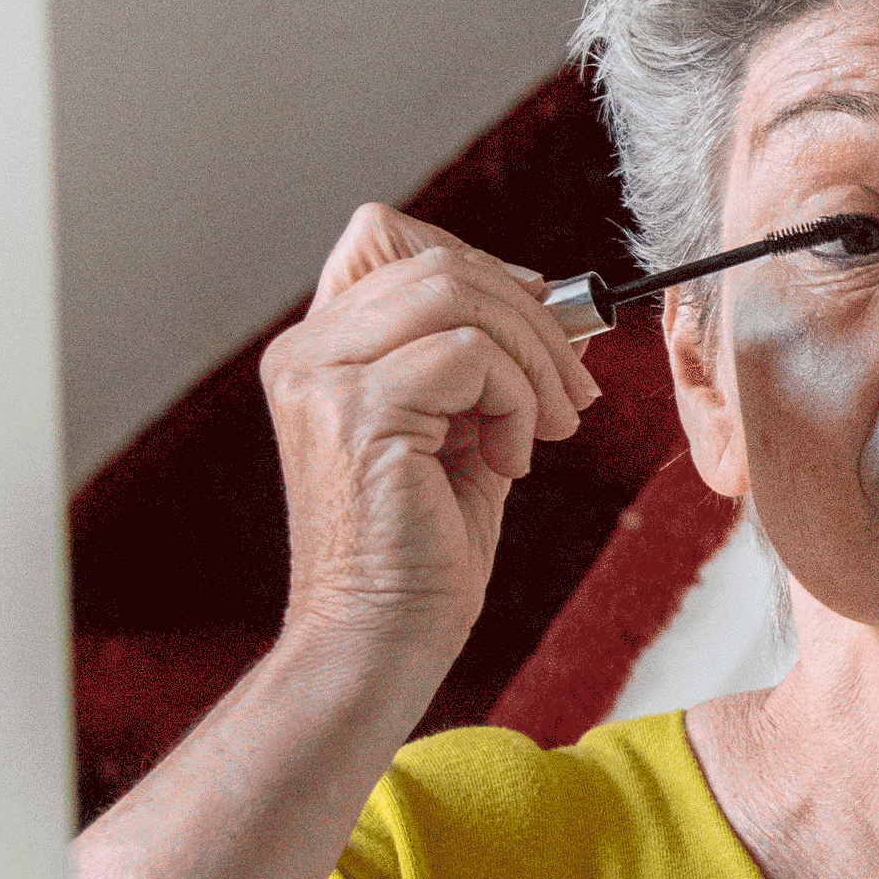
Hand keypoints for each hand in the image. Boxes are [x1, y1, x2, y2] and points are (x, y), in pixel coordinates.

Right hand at [257, 201, 600, 681]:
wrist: (380, 642)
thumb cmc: (421, 555)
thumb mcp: (462, 434)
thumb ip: (489, 365)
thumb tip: (561, 305)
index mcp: (320, 348)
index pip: (388, 236)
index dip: (477, 263)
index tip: (538, 326)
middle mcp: (306, 351)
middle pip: (437, 260)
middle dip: (531, 319)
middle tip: (572, 392)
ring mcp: (323, 377)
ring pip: (457, 295)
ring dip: (533, 358)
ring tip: (548, 428)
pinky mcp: (357, 412)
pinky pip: (469, 355)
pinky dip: (514, 400)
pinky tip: (509, 462)